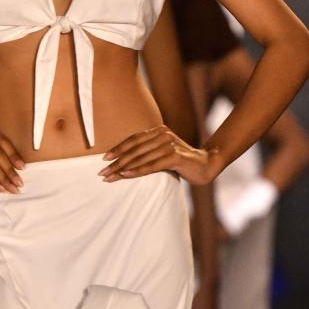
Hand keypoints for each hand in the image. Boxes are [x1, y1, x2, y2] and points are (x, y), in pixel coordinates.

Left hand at [98, 124, 219, 184]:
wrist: (207, 165)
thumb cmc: (181, 162)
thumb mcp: (163, 153)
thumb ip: (148, 152)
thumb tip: (123, 160)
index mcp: (159, 131)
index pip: (134, 139)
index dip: (118, 149)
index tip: (104, 159)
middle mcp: (163, 135)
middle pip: (134, 149)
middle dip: (116, 162)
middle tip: (102, 172)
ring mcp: (170, 145)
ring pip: (141, 158)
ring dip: (123, 168)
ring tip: (110, 176)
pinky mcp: (176, 156)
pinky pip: (152, 165)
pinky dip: (137, 170)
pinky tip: (125, 175)